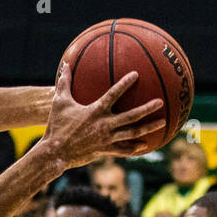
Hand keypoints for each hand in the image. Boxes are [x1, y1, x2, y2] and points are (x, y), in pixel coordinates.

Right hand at [40, 63, 165, 169]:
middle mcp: (104, 124)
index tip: (136, 75)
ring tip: (162, 122)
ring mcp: (106, 139)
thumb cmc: (56, 126)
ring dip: (148, 128)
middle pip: (131, 116)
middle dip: (147, 109)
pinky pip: (122, 150)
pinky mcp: (104, 151)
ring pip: (131, 133)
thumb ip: (65, 83)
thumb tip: (65, 64)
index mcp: (95, 111)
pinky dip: (134, 148)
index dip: (125, 84)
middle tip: (160, 102)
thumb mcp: (59, 102)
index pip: (113, 94)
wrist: (54, 152)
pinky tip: (144, 146)